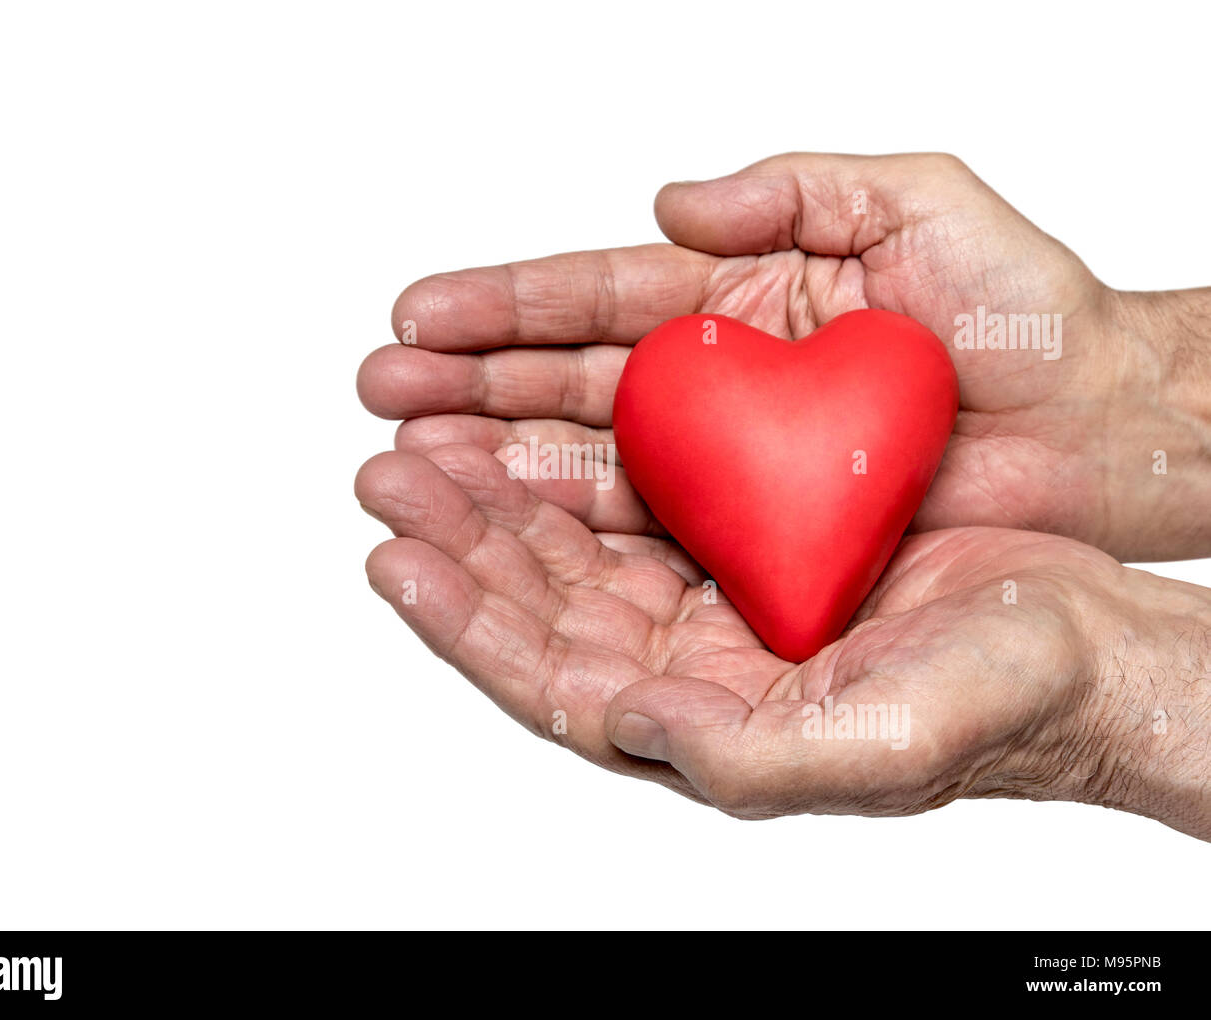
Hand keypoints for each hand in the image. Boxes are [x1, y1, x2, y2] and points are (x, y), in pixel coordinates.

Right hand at [357, 153, 1210, 560]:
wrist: (1099, 425)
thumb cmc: (1024, 312)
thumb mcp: (915, 205)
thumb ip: (792, 189)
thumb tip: (666, 202)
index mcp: (734, 300)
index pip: (593, 301)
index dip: (502, 309)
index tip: (416, 319)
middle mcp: (713, 387)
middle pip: (565, 388)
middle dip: (468, 393)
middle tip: (381, 399)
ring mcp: (726, 469)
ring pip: (587, 468)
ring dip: (494, 469)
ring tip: (412, 470)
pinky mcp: (754, 540)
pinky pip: (648, 539)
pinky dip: (572, 536)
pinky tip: (504, 533)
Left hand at [357, 444, 1210, 838]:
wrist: (1080, 642)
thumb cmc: (1000, 705)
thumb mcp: (878, 746)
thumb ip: (751, 757)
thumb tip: (635, 727)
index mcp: (705, 728)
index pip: (553, 681)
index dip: (470, 624)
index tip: (402, 560)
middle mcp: (693, 669)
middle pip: (544, 605)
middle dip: (463, 543)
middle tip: (391, 475)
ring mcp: (716, 604)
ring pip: (575, 550)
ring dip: (499, 501)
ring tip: (428, 446)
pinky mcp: (747, 546)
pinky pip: (636, 506)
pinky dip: (576, 473)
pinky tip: (528, 436)